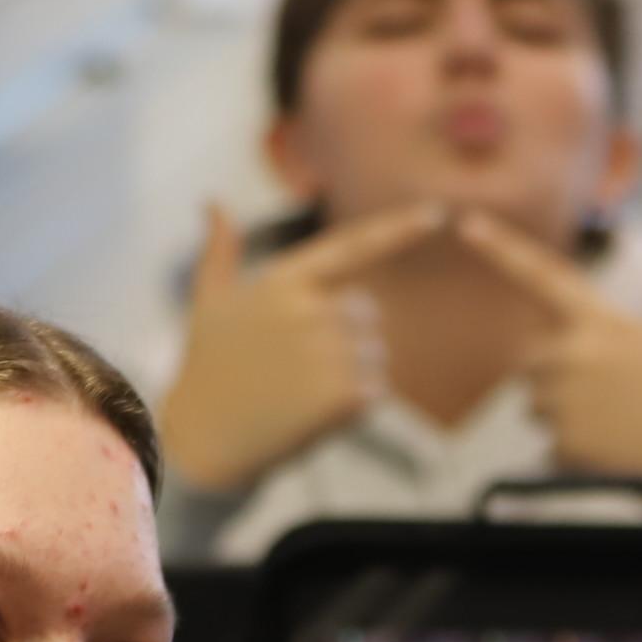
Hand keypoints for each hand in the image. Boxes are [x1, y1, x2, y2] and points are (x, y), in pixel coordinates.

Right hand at [151, 201, 446, 494]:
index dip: (399, 228)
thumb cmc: (208, 367)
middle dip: (346, 339)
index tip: (437, 213)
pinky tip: (313, 414)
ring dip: (350, 374)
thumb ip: (220, 250)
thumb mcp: (208, 301)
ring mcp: (328, 352)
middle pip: (368, 314)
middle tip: (295, 368)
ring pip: (375, 354)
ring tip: (299, 392)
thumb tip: (212, 202)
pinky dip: (354, 406)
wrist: (204, 439)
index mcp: (284, 281)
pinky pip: (376, 390)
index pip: (352, 246)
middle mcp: (309, 310)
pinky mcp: (343, 394)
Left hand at [447, 209, 641, 479]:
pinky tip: (612, 444)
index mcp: (598, 321)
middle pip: (530, 359)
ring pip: (536, 403)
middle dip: (556, 371)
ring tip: (616, 416)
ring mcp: (565, 401)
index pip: (542, 276)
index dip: (501, 247)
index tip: (466, 223)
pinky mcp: (563, 442)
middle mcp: (573, 356)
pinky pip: (548, 442)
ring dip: (564, 410)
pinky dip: (573, 447)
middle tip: (610, 386)